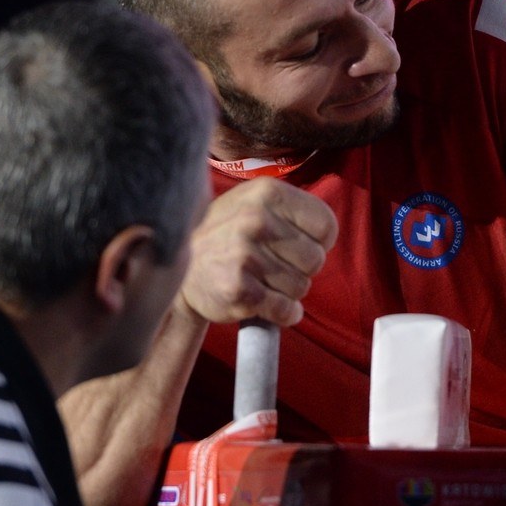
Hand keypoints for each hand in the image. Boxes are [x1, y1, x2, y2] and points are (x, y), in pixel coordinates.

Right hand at [179, 177, 337, 326]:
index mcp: (267, 192)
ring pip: (301, 287)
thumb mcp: (253, 202)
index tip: (299, 245)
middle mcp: (256, 220)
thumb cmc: (226, 234)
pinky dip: (282, 313)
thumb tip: (327, 235)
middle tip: (275, 265)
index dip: (318, 242)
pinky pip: (285, 310)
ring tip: (261, 280)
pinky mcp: (239, 290)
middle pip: (316, 260)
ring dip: (287, 291)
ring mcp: (246, 255)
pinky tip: (265, 302)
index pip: (326, 225)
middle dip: (301, 269)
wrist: (178, 267)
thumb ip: (291, 209)